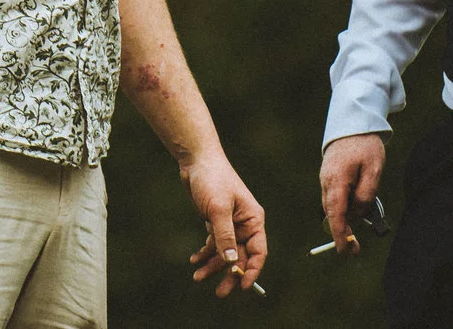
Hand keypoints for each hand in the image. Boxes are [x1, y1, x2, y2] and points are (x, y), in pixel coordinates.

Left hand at [180, 153, 266, 296]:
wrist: (196, 160)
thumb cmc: (212, 179)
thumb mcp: (218, 209)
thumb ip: (225, 236)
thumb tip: (232, 262)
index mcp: (253, 220)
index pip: (258, 252)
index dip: (252, 271)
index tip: (242, 286)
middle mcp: (244, 224)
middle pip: (241, 257)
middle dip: (230, 274)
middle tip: (220, 292)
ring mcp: (230, 224)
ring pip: (225, 253)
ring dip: (213, 266)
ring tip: (197, 277)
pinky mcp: (215, 222)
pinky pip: (213, 244)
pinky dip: (205, 253)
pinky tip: (194, 260)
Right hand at [319, 133, 384, 254]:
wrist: (353, 123)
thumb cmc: (365, 146)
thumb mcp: (374, 170)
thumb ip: (366, 194)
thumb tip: (358, 213)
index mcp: (337, 180)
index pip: (336, 214)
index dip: (340, 234)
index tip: (345, 250)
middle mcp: (326, 182)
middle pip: (332, 213)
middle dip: (342, 233)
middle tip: (355, 249)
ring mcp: (325, 179)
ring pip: (332, 207)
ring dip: (343, 221)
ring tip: (357, 232)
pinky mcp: (329, 177)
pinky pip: (334, 198)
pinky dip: (342, 209)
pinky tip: (355, 210)